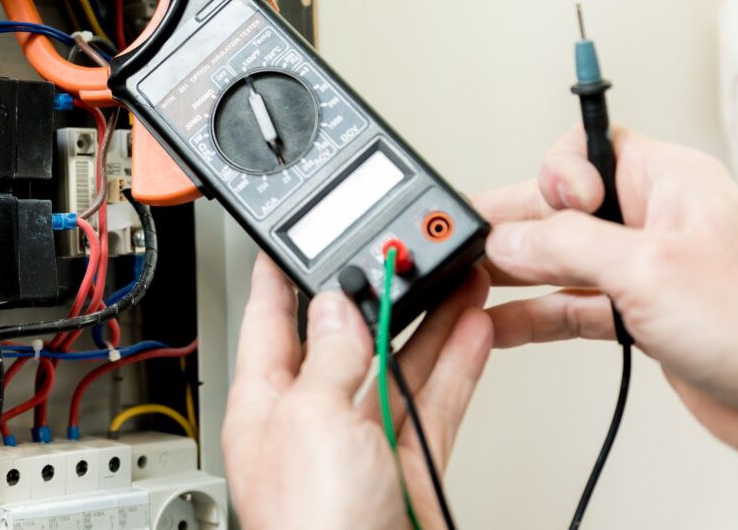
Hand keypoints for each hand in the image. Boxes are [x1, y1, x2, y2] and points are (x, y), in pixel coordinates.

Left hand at [222, 253, 491, 529]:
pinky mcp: (407, 467)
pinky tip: (472, 332)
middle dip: (377, 292)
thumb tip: (340, 303)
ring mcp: (361, 442)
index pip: (268, 318)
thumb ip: (332, 353)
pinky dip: (455, 366)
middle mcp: (311, 417)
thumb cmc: (311, 526)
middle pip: (345, 336)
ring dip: (430, 321)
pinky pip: (432, 404)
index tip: (294, 237)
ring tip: (458, 276)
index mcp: (265, 400)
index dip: (281, 273)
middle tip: (405, 251)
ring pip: (397, 365)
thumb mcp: (314, 416)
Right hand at [475, 127, 737, 461]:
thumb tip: (507, 237)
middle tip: (464, 244)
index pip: (584, 152)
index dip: (554, 177)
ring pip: (560, 262)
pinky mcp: (640, 318)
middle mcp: (653, 220)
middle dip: (513, 228)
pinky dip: (534, 316)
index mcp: (667, 181)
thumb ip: (567, 245)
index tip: (544, 210)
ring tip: (465, 285)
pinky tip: (500, 324)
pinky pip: (572, 306)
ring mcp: (645, 271)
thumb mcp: (648, 268)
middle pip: (560, 210)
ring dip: (514, 275)